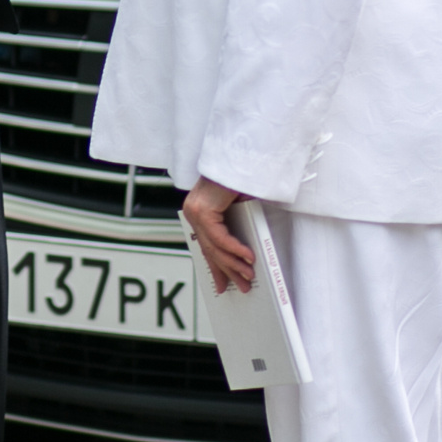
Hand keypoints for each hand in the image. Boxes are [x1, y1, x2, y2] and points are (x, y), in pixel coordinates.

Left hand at [182, 176, 257, 294]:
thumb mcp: (238, 205)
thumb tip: (246, 251)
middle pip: (210, 250)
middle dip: (228, 271)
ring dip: (235, 264)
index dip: (216, 267)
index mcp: (198, 211)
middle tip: (242, 286)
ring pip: (215, 248)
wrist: (240, 155)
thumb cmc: (241, 175)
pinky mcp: (203, 210)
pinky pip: (219, 238)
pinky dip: (235, 250)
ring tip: (248, 276)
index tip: (223, 284)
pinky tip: (248, 258)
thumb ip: (237, 223)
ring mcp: (195, 211)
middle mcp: (193, 212)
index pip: (206, 246)